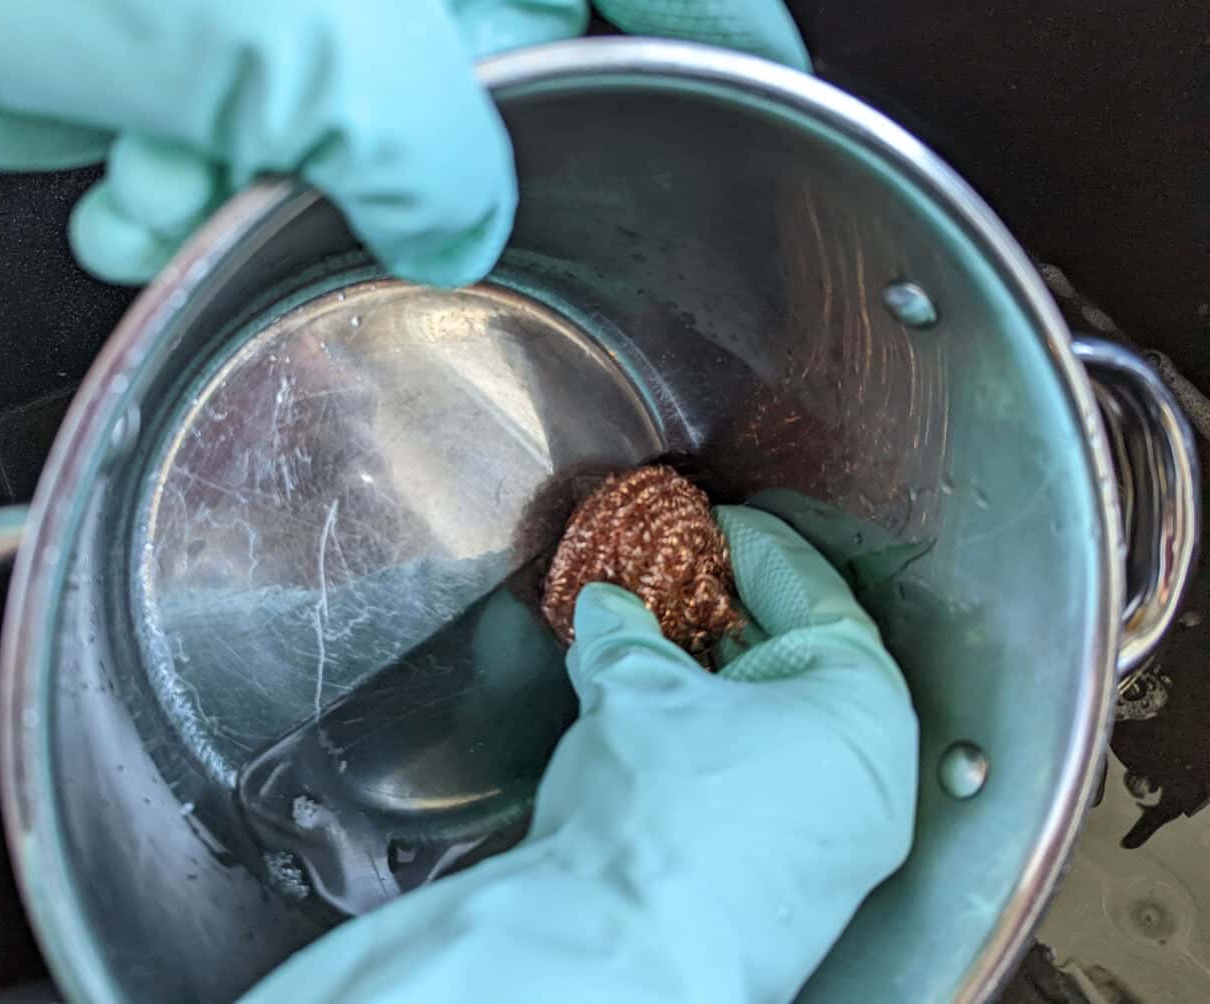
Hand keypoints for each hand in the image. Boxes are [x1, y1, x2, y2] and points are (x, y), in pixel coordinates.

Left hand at [0, 0, 806, 285]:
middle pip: (513, 53)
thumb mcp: (311, 28)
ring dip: (283, 185)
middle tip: (377, 178)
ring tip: (186, 164)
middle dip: (437, 153)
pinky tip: (127, 175)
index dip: (728, 36)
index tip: (775, 131)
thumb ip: (446, 147)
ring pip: (377, 128)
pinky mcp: (205, 25)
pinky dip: (192, 186)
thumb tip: (466, 225)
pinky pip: (260, 142)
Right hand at [237, 506, 917, 1003]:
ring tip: (658, 653)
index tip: (718, 522)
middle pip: (808, 668)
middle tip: (678, 584)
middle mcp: (873, 785)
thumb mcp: (635, 691)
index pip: (818, 597)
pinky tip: (664, 732)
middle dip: (734, 621)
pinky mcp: (795, 896)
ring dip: (724, 689)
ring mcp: (841, 850)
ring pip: (788, 736)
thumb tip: (608, 611)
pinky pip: (771, 791)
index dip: (758, 546)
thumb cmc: (658, 816)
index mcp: (865, 714)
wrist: (620, 959)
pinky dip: (723, 750)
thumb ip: (624, 634)